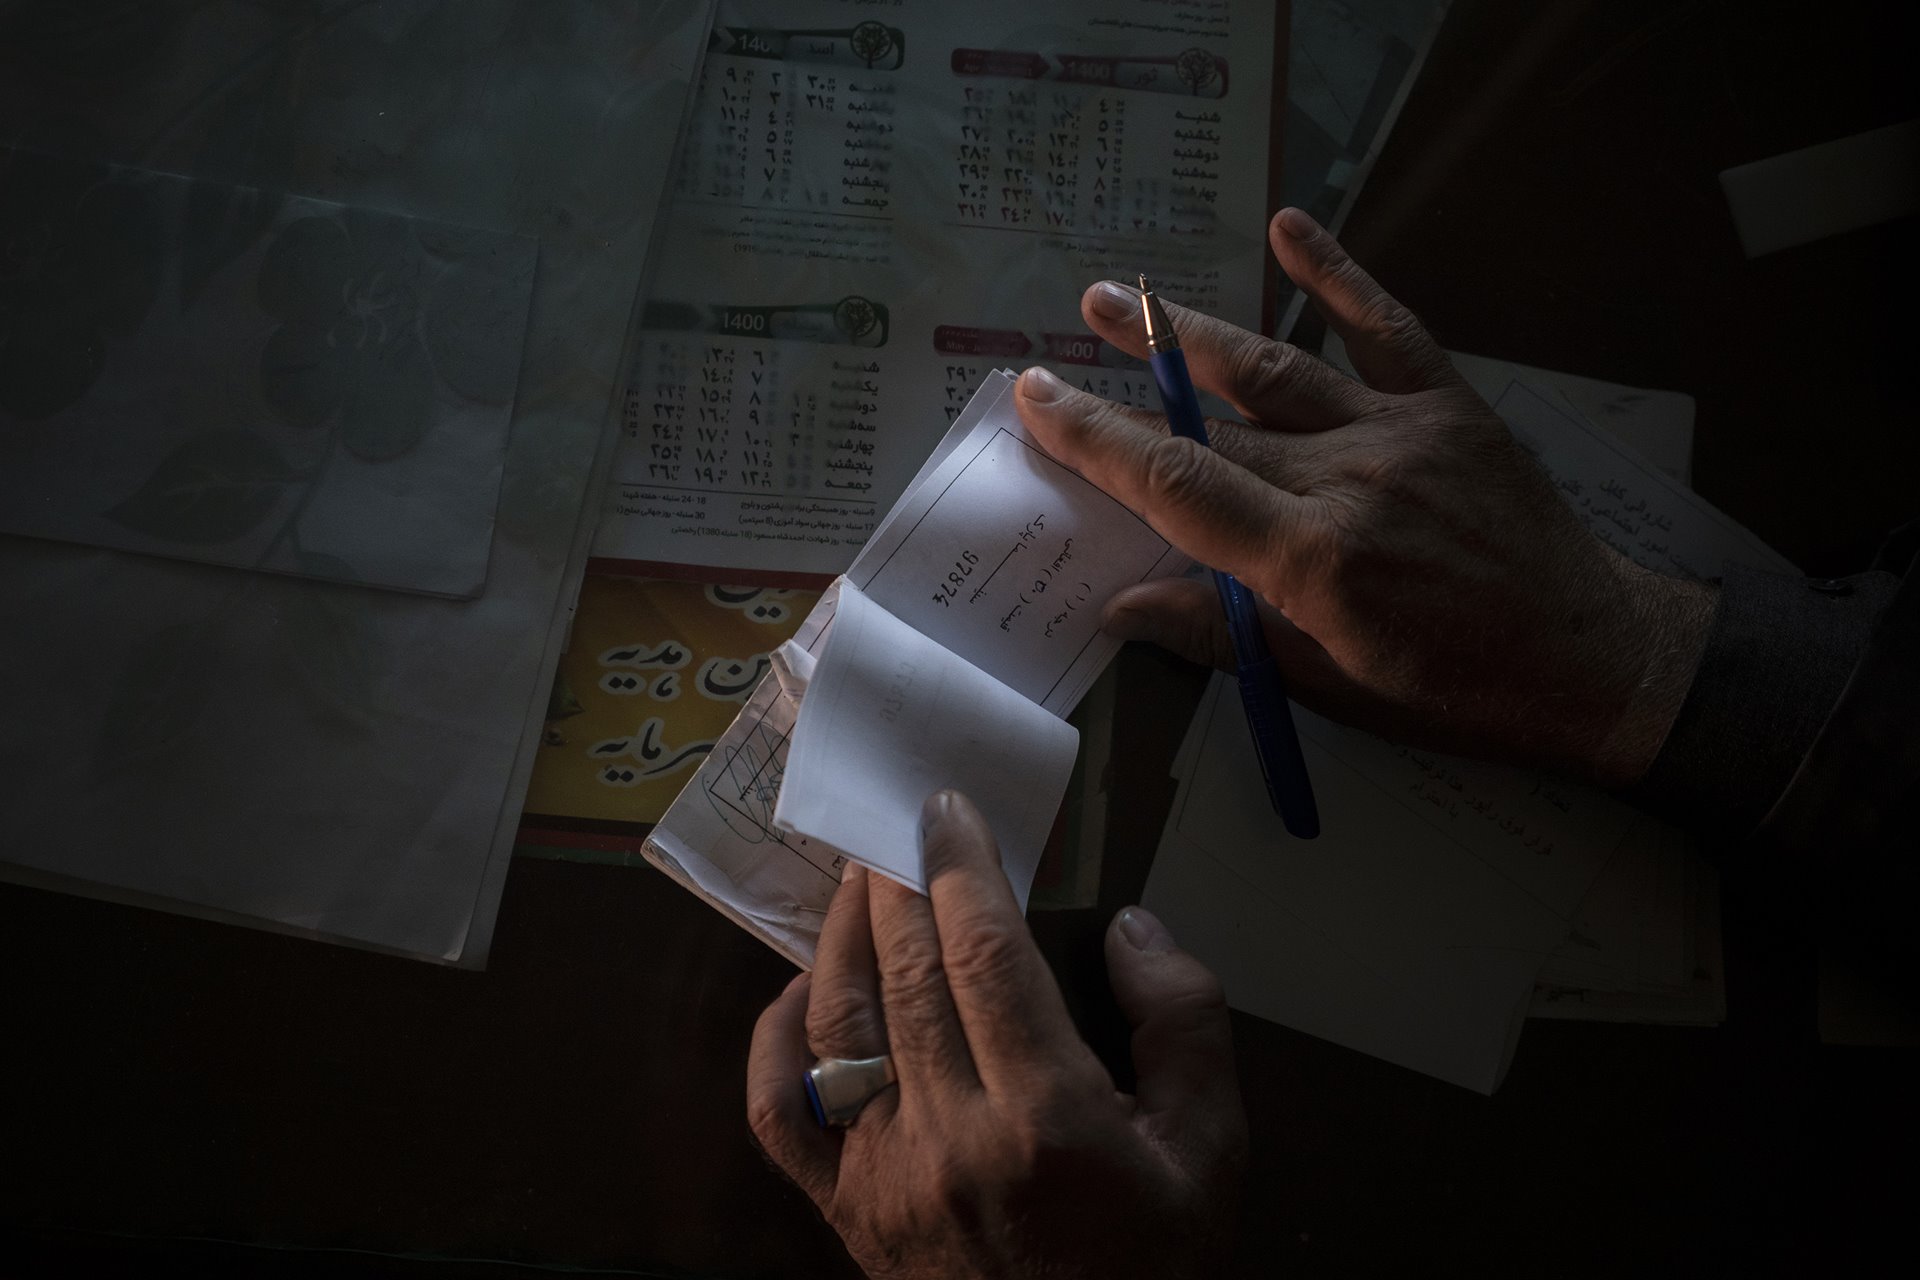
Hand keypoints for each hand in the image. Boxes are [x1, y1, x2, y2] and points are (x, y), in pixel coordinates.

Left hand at [747, 791, 1246, 1279]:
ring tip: (861, 881)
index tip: (947, 811)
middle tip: (899, 827)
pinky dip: (775, 1037)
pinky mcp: (841, 1207)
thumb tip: (1130, 927)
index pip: (985, 952)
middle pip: (906, 970)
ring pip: (839, 1021)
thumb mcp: (1213, 1151)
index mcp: (1047, 1116)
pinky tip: (803, 991)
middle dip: (899, 881)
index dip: (961, 868)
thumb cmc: (1150, 1264)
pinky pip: (778, 1110)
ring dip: (844, 934)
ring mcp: (882, 1173)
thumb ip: (1186, 1026)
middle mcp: (951, 1136)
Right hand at [1014, 208, 1714, 786]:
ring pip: (1274, 372)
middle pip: (1211, 430)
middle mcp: (1348, 480)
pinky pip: (1387, 328)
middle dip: (1123, 398)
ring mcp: (1401, 432)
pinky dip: (1338, 275)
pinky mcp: (1450, 407)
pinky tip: (1287, 227)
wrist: (1593, 659)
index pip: (1178, 488)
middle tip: (1053, 362)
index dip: (1097, 441)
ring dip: (1189, 334)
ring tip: (1117, 296)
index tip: (1036, 400)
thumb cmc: (1455, 692)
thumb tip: (1121, 603)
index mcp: (1313, 561)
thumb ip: (1222, 636)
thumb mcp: (1330, 687)